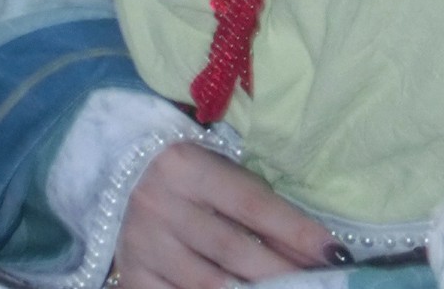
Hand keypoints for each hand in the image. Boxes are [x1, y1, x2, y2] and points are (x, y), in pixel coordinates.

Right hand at [113, 143, 340, 288]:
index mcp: (189, 168)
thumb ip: (251, 200)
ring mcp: (145, 247)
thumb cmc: (181, 166)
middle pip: (234, 252)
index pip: (253, 205)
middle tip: (319, 285)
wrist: (110, 168)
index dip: (295, 231)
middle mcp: (164, 207)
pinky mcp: (132, 275)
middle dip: (281, 274)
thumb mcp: (214, 166)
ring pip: (208, 285)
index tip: (333, 252)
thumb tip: (304, 242)